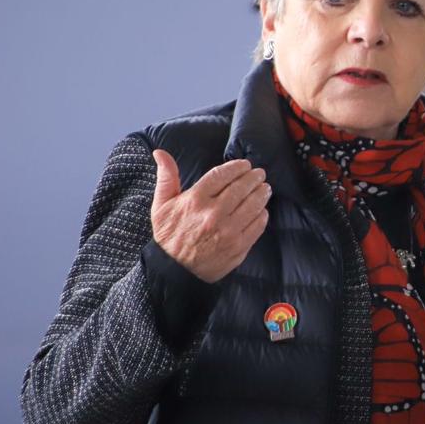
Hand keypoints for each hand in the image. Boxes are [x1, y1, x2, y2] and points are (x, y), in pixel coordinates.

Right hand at [150, 150, 270, 282]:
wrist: (174, 271)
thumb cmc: (169, 236)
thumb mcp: (161, 205)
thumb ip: (166, 177)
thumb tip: (160, 152)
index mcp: (195, 200)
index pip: (222, 175)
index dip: (237, 166)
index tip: (245, 164)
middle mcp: (213, 213)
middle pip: (242, 187)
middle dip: (254, 177)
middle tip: (259, 174)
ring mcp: (228, 230)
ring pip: (253, 205)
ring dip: (262, 193)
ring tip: (264, 188)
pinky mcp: (238, 246)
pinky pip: (257, 225)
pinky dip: (262, 214)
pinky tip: (262, 209)